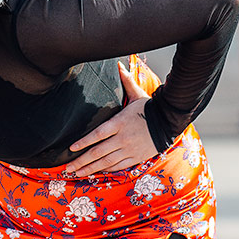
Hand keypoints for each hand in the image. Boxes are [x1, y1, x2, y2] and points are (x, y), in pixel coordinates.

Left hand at [65, 61, 157, 176]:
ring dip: (90, 169)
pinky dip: (105, 170)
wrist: (171, 122)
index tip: (70, 148)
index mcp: (120, 122)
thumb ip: (125, 81)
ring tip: (76, 173)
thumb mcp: (137, 94)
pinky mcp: (136, 157)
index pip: (98, 134)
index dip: (83, 142)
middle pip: (98, 152)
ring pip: (106, 162)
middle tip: (67, 168)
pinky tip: (95, 173)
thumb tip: (118, 64)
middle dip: (81, 161)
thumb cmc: (150, 108)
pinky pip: (118, 166)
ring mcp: (129, 149)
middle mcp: (123, 138)